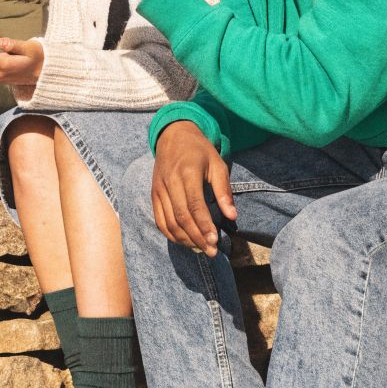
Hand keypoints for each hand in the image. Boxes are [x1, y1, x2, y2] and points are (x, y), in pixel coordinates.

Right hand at [151, 120, 235, 256]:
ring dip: (184, 239)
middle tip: (211, 251)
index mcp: (187, 173)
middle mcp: (170, 182)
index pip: (194, 205)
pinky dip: (171, 234)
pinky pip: (159, 219)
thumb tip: (232, 216)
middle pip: (181, 217)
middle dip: (197, 237)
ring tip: (201, 249)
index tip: (216, 241)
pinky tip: (185, 241)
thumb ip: (224, 191)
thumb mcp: (217, 164)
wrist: (173, 136)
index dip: (204, 226)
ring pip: (169, 222)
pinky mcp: (153, 194)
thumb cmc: (199, 151)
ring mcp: (159, 189)